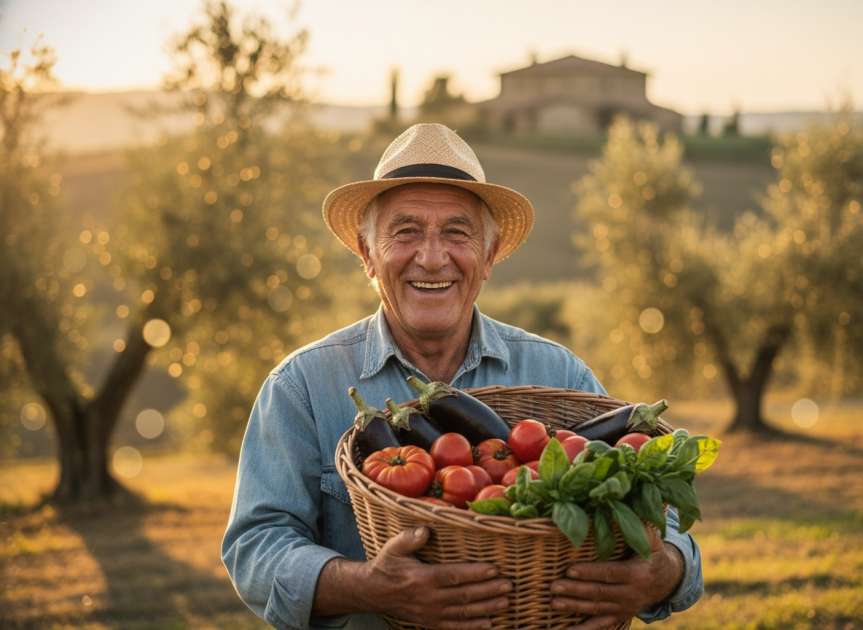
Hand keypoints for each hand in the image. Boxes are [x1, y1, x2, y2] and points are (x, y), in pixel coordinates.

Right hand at [362, 526, 511, 628]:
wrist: (373, 593)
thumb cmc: (387, 565)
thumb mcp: (394, 547)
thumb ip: (410, 538)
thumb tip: (426, 529)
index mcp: (422, 578)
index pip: (453, 576)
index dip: (475, 573)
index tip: (494, 569)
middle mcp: (429, 598)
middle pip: (464, 595)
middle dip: (488, 591)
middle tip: (509, 585)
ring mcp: (431, 613)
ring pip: (464, 612)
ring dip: (487, 608)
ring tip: (505, 603)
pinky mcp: (431, 622)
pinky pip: (455, 626)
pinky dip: (473, 626)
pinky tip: (489, 623)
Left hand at [549, 527, 683, 629]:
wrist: (669, 579)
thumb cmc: (653, 551)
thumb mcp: (651, 538)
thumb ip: (638, 524)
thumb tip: (620, 503)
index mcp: (637, 574)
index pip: (610, 573)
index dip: (590, 572)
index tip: (570, 569)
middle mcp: (631, 594)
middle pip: (599, 593)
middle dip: (575, 590)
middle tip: (553, 586)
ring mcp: (625, 608)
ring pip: (597, 610)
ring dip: (574, 607)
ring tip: (553, 603)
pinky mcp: (620, 616)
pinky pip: (601, 625)